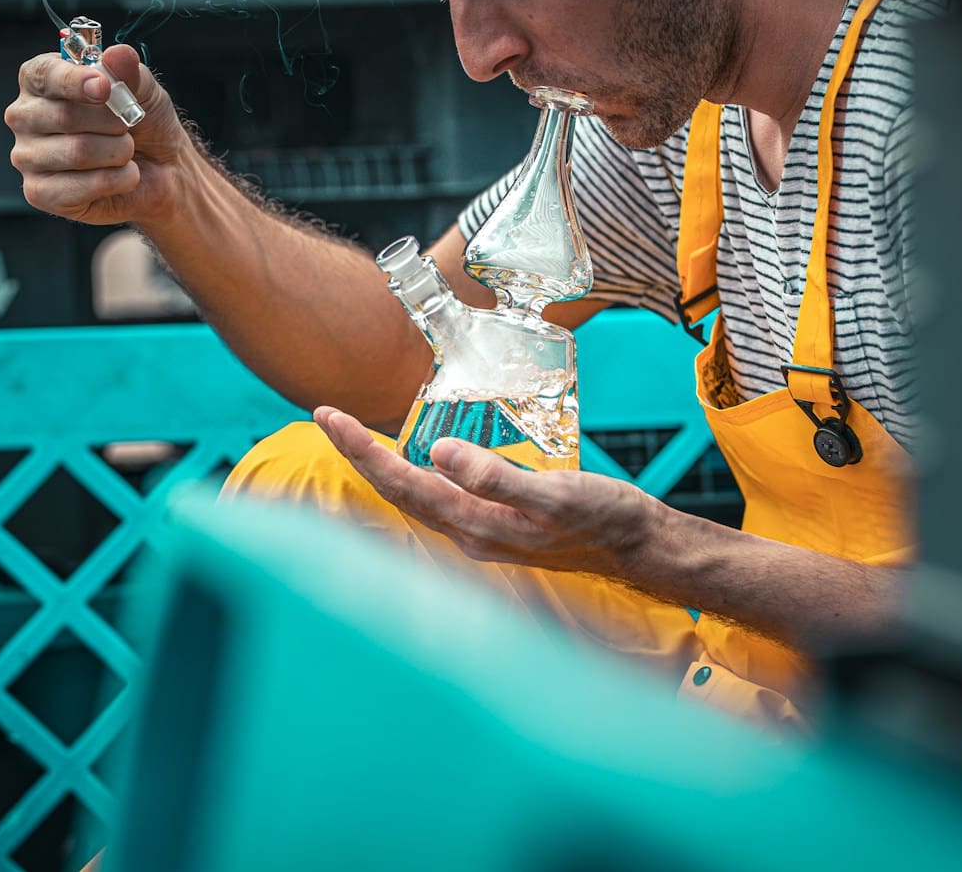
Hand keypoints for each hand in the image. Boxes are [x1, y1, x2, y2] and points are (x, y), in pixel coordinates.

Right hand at [4, 43, 193, 226]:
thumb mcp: (143, 90)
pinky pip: (79, 187)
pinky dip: (116, 180)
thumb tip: (118, 54)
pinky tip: (121, 176)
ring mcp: (27, 156)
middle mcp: (25, 116)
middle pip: (63, 116)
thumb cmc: (143, 123)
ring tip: (126, 152)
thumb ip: (128, 71)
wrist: (163, 170)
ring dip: (118, 152)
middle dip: (112, 123)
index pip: (42, 74)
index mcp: (41, 81)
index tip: (104, 88)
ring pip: (77, 152)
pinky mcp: (38, 193)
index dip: (74, 81)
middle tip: (128, 127)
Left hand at [312, 406, 657, 578]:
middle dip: (358, 454)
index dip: (361, 450)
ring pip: (414, 495)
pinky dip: (414, 472)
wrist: (635, 546)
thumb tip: (440, 452)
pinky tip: (416, 457)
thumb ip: (496, 478)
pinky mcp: (493, 524)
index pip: (401, 482)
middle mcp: (466, 532)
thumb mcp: (553, 494)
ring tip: (353, 434)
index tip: (328, 416)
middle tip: (326, 415)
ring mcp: (478, 531)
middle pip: (397, 490)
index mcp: (472, 524)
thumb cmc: (601, 518)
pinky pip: (438, 496)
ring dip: (381, 464)